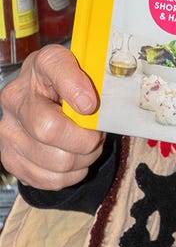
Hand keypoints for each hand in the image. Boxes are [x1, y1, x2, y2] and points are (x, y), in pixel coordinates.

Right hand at [0, 46, 103, 189]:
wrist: (48, 99)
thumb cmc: (74, 86)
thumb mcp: (89, 70)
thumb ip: (95, 80)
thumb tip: (87, 106)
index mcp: (41, 66)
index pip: (55, 68)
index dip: (75, 89)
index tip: (90, 104)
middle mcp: (15, 97)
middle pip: (50, 130)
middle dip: (86, 140)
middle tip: (96, 135)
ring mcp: (8, 130)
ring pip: (56, 162)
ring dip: (82, 160)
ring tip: (85, 146)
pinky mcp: (10, 157)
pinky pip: (49, 180)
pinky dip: (69, 175)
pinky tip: (72, 158)